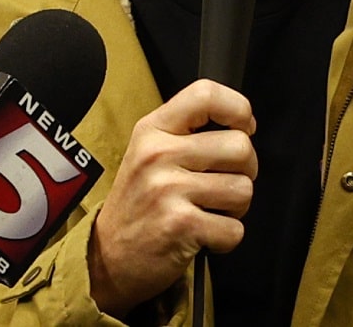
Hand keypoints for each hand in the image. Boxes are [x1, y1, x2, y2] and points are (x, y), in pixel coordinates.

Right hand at [88, 78, 257, 315]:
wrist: (107, 258)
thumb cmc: (138, 203)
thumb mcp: (148, 152)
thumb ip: (186, 132)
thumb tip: (243, 127)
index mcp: (152, 130)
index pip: (206, 94)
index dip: (239, 109)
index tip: (243, 128)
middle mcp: (158, 154)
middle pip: (240, 146)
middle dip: (245, 170)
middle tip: (223, 184)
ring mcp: (168, 190)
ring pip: (243, 189)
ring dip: (236, 207)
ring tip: (210, 210)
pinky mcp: (181, 225)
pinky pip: (235, 228)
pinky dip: (226, 237)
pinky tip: (203, 234)